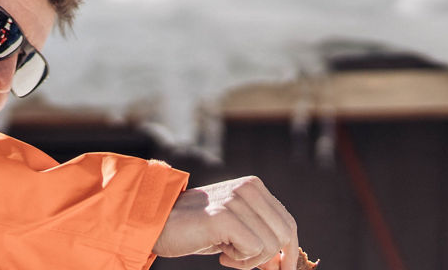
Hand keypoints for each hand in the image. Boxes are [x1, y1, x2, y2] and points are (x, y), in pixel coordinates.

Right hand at [153, 176, 302, 268]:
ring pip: (270, 245)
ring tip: (226, 256)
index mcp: (253, 187)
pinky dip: (240, 261)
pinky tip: (221, 255)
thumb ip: (259, 238)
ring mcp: (235, 200)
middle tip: (248, 266)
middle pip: (285, 234)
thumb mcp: (233, 231)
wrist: (157, 225)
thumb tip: (283, 262)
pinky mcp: (224, 216)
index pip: (287, 222)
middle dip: (272, 259)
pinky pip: (253, 249)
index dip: (290, 251)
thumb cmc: (195, 231)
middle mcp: (248, 188)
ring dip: (250, 261)